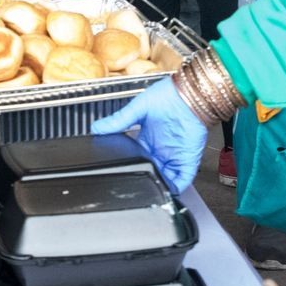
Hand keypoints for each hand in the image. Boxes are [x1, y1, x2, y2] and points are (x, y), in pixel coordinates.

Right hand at [91, 79, 208, 194]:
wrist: (189, 93)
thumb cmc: (169, 94)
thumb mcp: (137, 107)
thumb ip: (118, 121)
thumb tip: (97, 127)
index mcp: (148, 139)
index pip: (139, 159)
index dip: (134, 167)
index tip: (124, 173)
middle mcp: (161, 149)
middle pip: (152, 171)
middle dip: (147, 180)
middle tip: (137, 187)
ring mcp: (174, 155)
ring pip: (166, 179)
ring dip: (160, 186)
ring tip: (151, 192)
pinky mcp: (187, 158)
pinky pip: (183, 179)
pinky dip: (176, 187)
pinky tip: (167, 189)